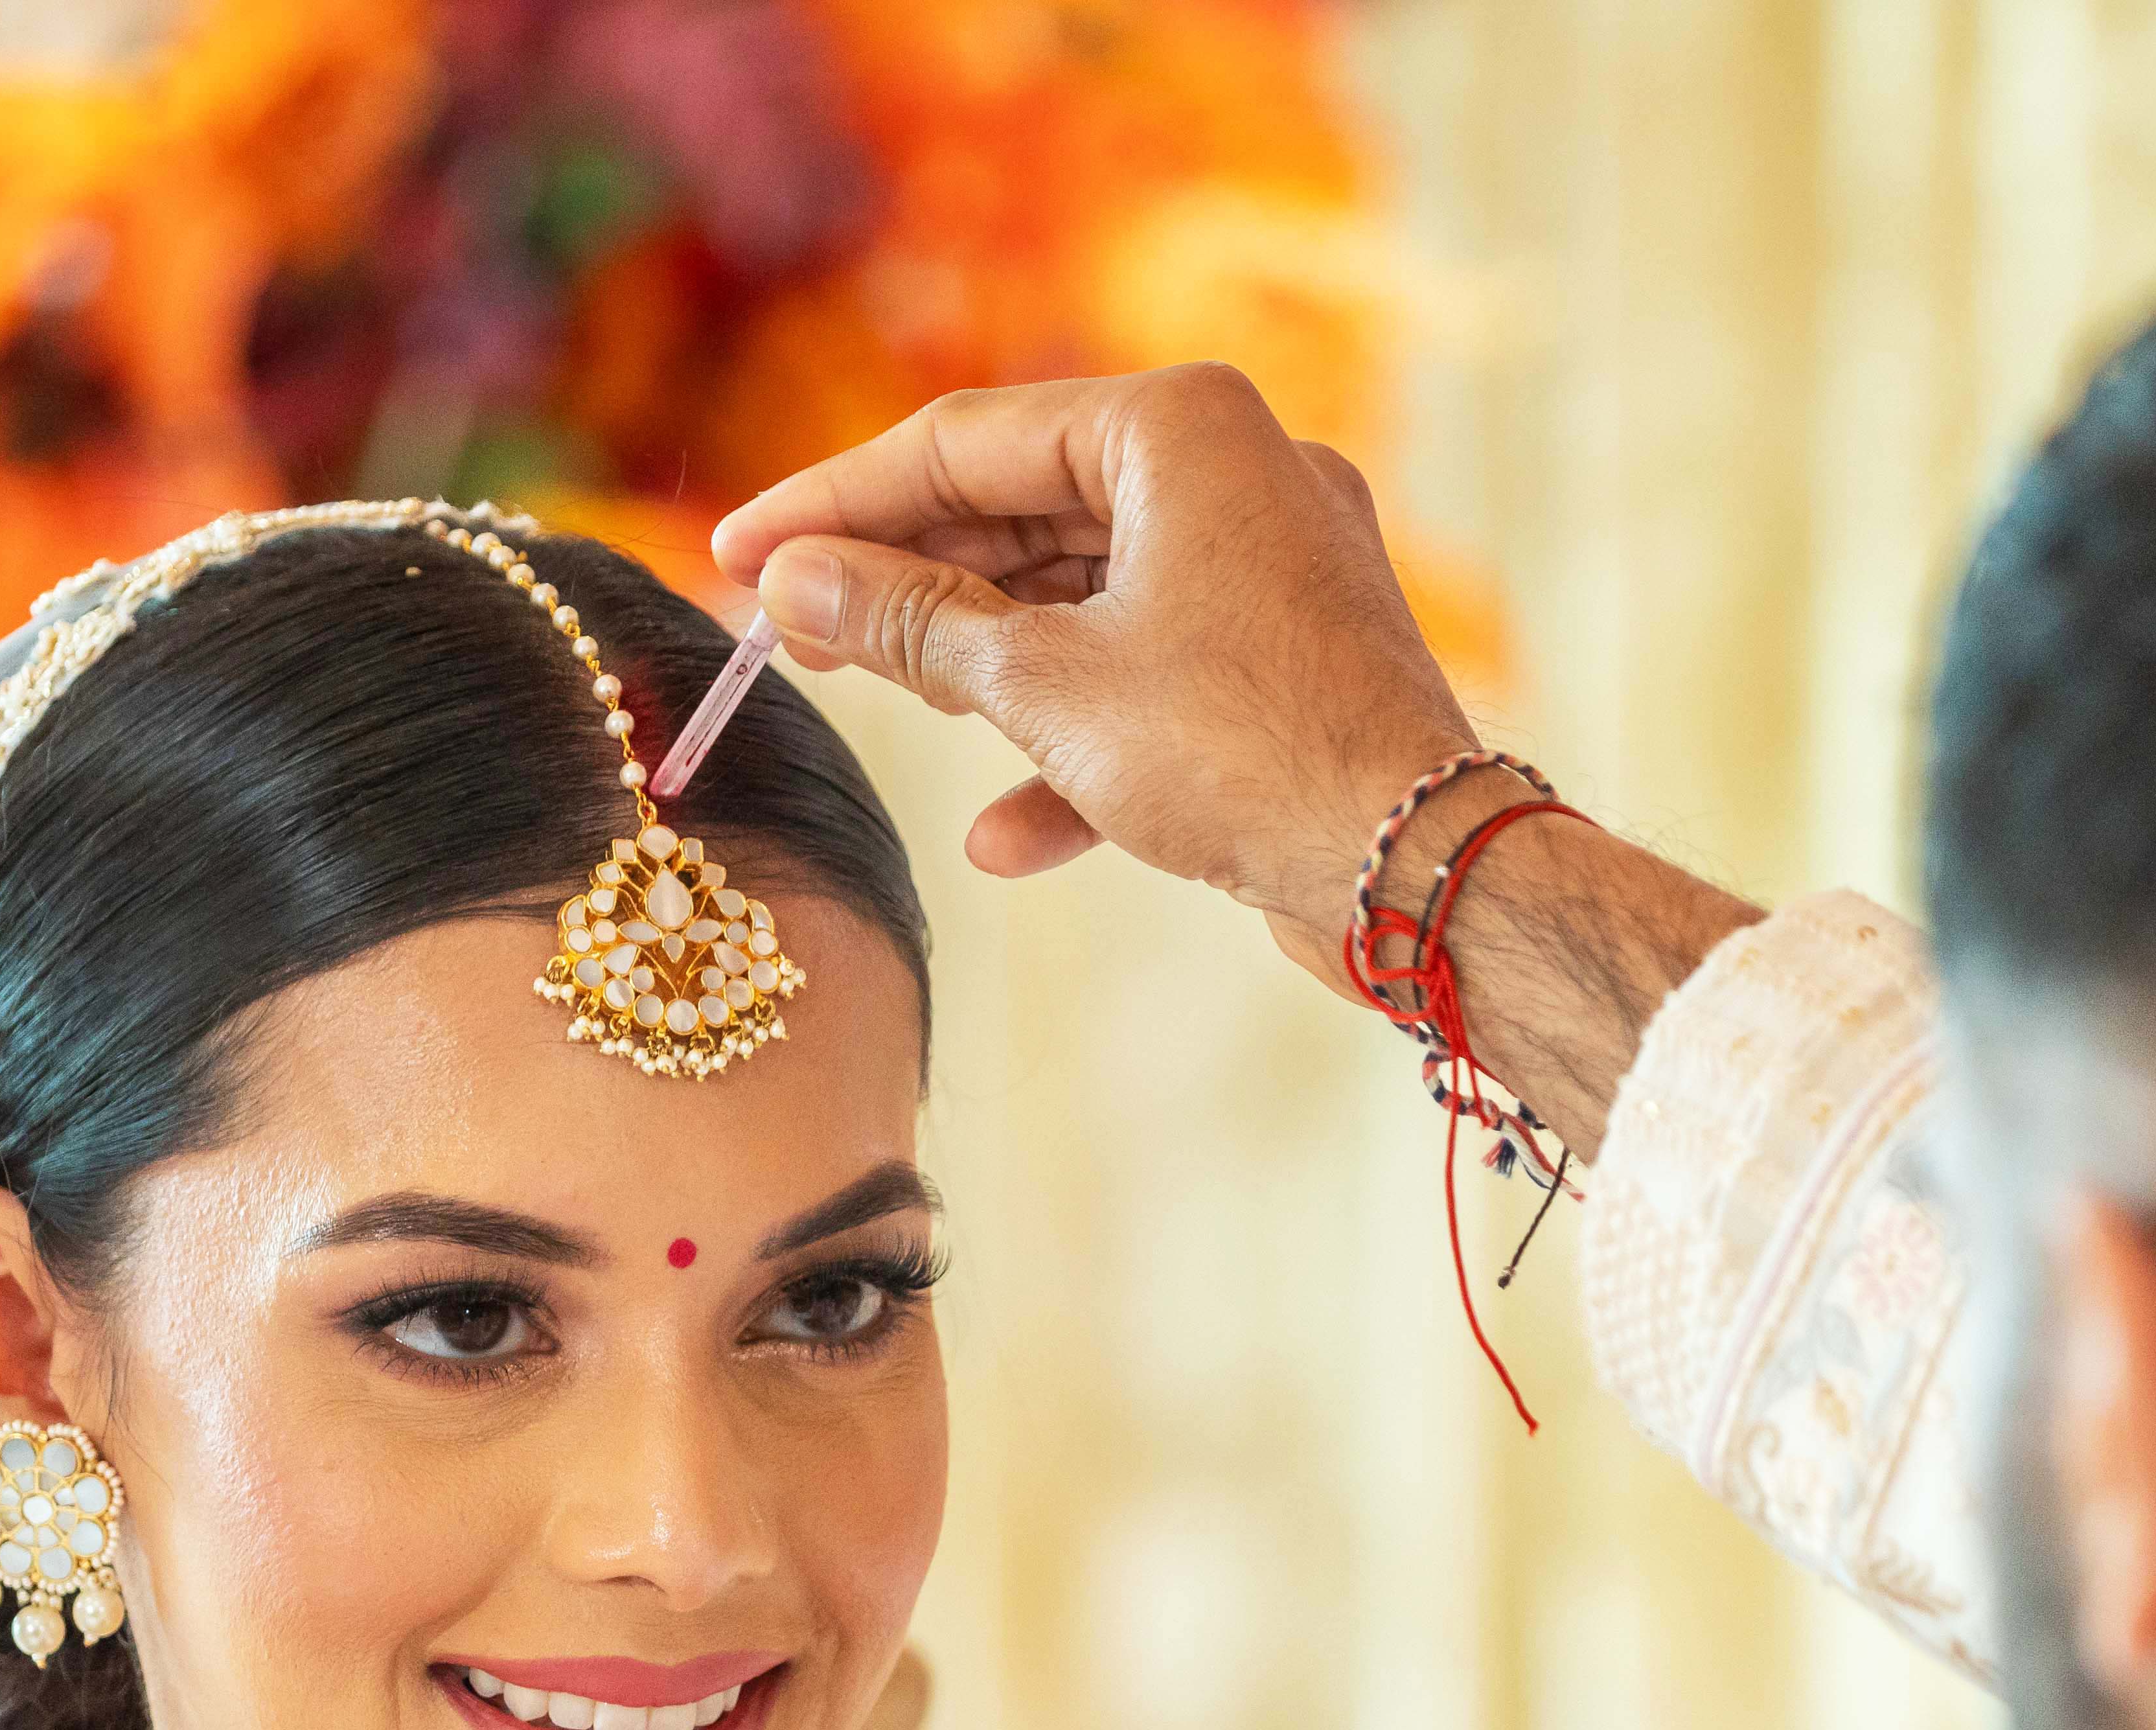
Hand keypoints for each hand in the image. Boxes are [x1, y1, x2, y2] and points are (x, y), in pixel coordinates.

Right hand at [708, 365, 1474, 939]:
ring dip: (983, 668)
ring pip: (1081, 599)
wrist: (1418, 874)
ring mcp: (1266, 569)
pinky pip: (1149, 679)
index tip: (738, 554)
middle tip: (791, 636)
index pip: (963, 442)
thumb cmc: (1241, 754)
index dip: (835, 502)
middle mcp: (1234, 472)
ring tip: (886, 704)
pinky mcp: (1281, 661)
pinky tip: (1005, 839)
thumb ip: (909, 622)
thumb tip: (791, 583)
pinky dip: (1076, 745)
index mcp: (1179, 428)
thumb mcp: (1043, 684)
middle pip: (1021, 513)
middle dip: (907, 585)